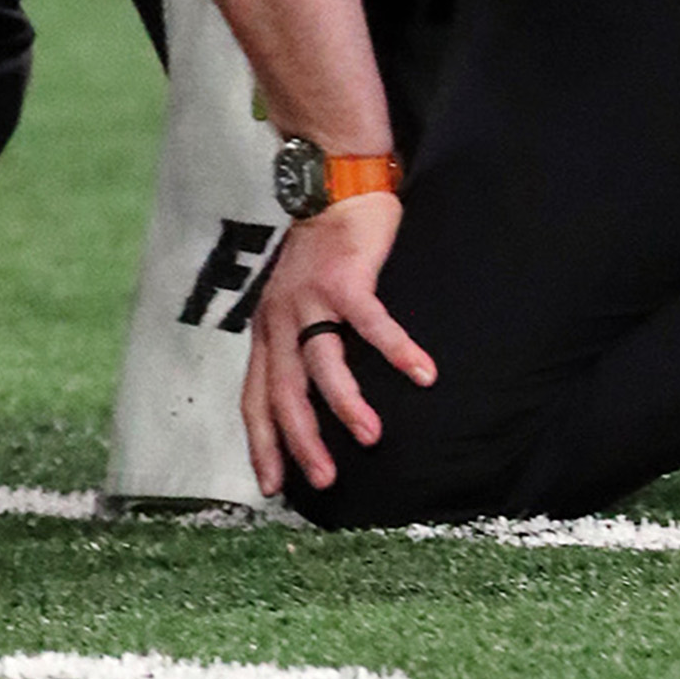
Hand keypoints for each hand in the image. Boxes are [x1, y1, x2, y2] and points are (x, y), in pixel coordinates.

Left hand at [241, 192, 434, 495]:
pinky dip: (398, 350)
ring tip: (370, 437)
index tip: (273, 486)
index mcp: (266, 333)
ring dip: (346, 403)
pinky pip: (372, 324)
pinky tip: (424, 374)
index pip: (255, 399)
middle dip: (300, 440)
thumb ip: (296, 347)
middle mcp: (278, 320)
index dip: (262, 443)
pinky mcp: (344, 280)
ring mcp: (309, 300)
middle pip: (283, 392)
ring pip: (322, 364)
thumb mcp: (292, 306)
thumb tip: (314, 401)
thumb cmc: (320, 257)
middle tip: (322, 481)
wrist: (332, 191)